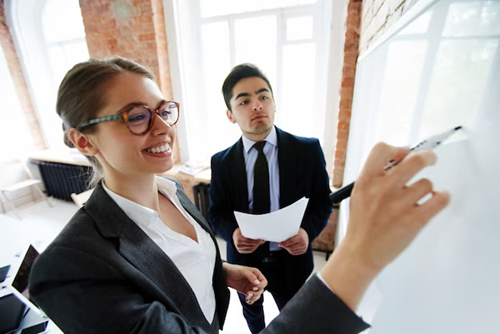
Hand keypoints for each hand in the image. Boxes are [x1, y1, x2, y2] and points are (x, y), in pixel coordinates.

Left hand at [223, 263, 266, 304]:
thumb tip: (258, 283)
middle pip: (261, 290)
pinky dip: (250, 300)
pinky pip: (251, 298)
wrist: (224, 274)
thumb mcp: (243, 271)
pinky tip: (247, 300)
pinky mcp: (246, 291)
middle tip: (249, 293)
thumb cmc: (233, 269)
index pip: (264, 282)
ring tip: (247, 297)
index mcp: (256, 274)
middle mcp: (254, 281)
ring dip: (253, 297)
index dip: (261, 286)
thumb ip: (251, 276)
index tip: (255, 287)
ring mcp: (250, 287)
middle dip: (256, 293)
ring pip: (257, 295)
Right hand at [232, 228, 265, 253]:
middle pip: (251, 245)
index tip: (261, 239)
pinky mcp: (241, 251)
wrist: (234, 235)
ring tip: (260, 243)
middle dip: (257, 243)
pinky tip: (256, 246)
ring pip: (251, 249)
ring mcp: (239, 249)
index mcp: (239, 239)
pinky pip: (249, 251)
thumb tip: (259, 233)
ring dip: (256, 246)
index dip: (256, 241)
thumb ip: (250, 232)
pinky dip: (254, 248)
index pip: (249, 241)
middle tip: (262, 241)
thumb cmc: (239, 232)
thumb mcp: (244, 230)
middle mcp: (238, 245)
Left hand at [279, 228, 308, 255]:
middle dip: (285, 246)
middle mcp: (303, 243)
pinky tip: (288, 248)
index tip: (280, 243)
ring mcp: (304, 247)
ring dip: (287, 249)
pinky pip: (294, 253)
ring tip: (284, 246)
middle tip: (281, 244)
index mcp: (301, 237)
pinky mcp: (303, 251)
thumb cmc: (298, 232)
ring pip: (292, 251)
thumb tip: (280, 237)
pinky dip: (290, 251)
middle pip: (291, 247)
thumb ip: (289, 234)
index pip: (291, 241)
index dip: (284, 243)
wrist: (305, 235)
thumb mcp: (294, 230)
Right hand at [321, 143, 449, 309]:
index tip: (403, 154)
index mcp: (366, 181)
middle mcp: (383, 189)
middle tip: (430, 159)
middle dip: (427, 156)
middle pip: (414, 160)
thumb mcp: (359, 194)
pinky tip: (436, 199)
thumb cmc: (362, 224)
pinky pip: (440, 198)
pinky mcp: (415, 220)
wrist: (361, 252)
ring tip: (417, 198)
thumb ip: (376, 176)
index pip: (383, 149)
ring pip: (427, 183)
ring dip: (426, 188)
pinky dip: (442, 197)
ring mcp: (399, 205)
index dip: (397, 149)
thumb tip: (400, 160)